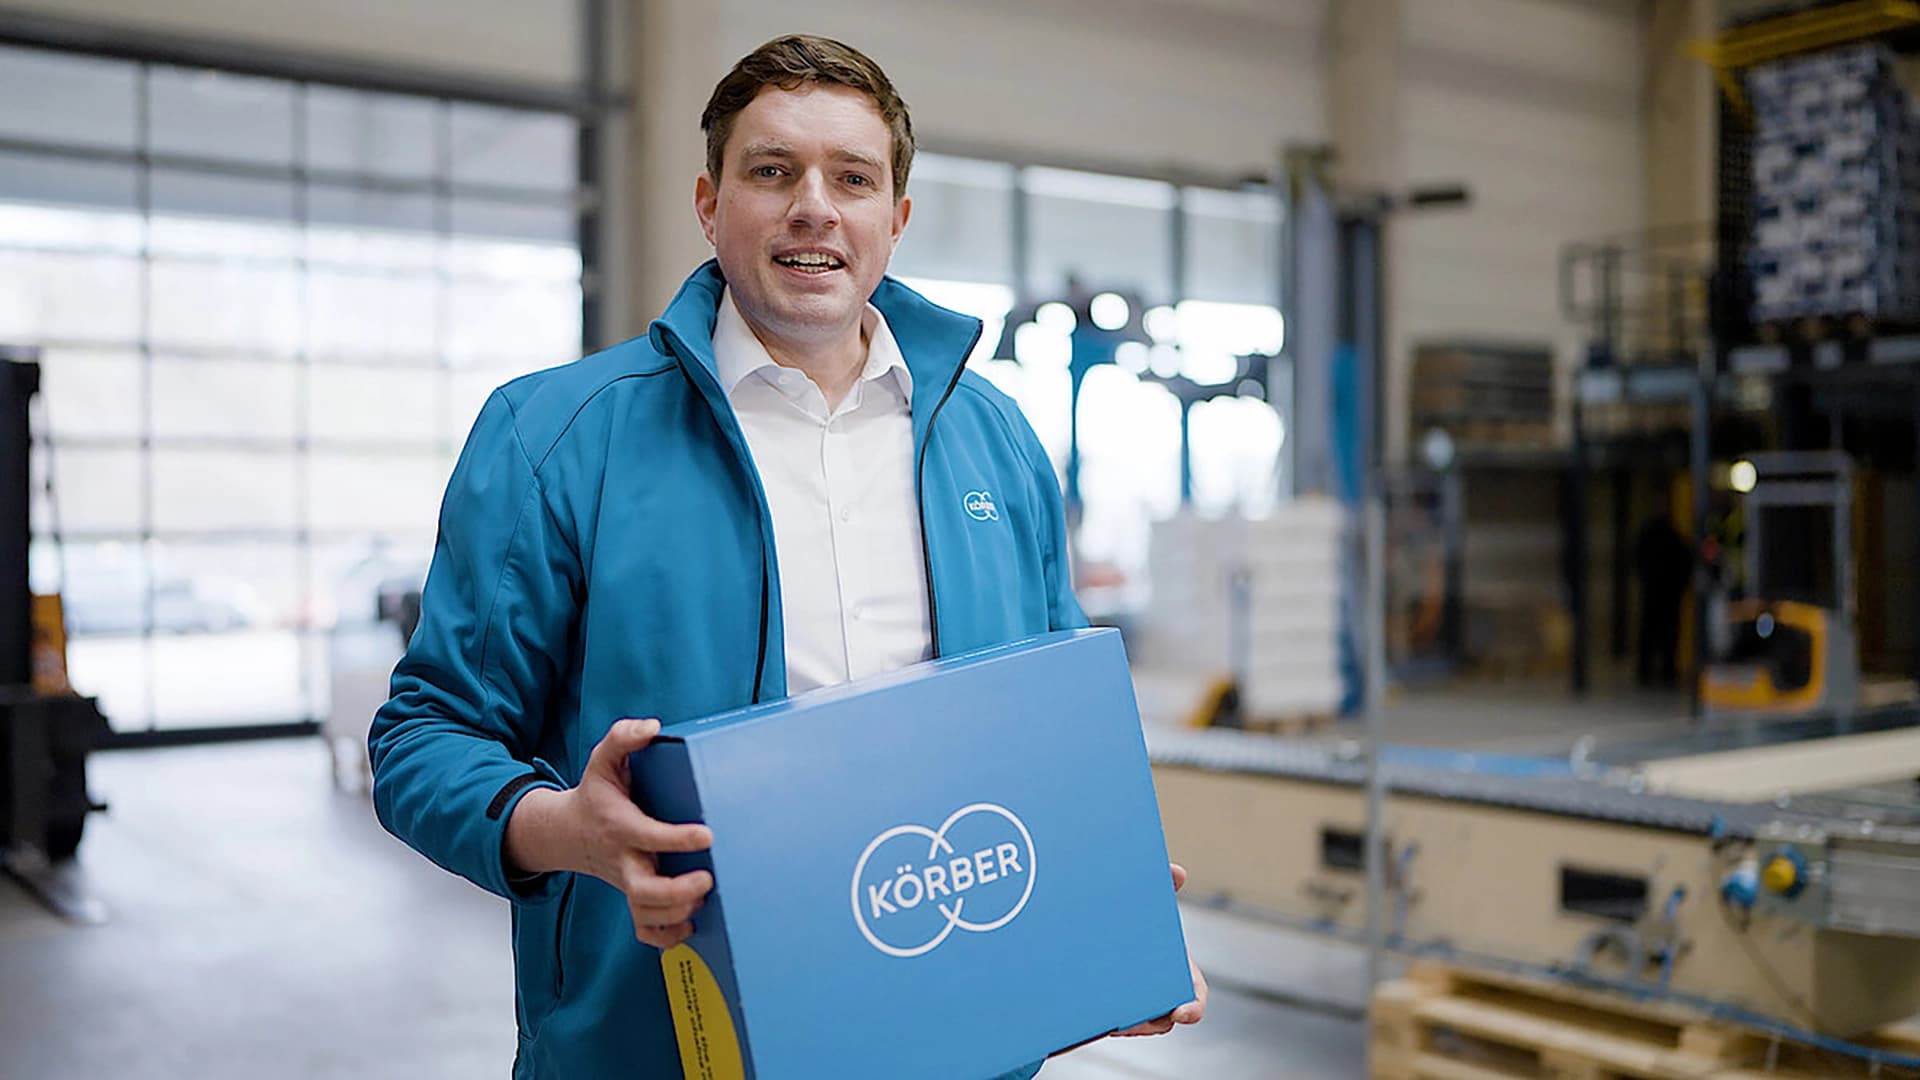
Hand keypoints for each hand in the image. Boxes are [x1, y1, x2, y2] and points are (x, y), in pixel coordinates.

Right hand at [504, 718, 713, 949]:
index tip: (707, 835)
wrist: (569, 832)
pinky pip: (644, 930)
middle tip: (707, 879)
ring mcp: (628, 883)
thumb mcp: (604, 759)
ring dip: (675, 915)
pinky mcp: (634, 898)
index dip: (677, 838)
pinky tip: (690, 924)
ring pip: (646, 914)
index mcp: (620, 826)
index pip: (648, 835)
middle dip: (676, 892)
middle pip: (644, 890)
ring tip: (702, 897)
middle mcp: (624, 860)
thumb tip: (651, 727)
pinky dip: (665, 937)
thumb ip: (624, 737)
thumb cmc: (596, 795)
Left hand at [1113, 862, 1207, 1036]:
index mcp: (1175, 971)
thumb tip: (1176, 872)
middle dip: (1149, 1022)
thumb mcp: (1150, 903)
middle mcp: (1156, 993)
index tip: (1183, 1012)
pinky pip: (1106, 1023)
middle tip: (1132, 1019)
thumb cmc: (1133, 920)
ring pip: (1131, 1025)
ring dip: (1122, 1024)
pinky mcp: (1106, 1009)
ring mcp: (1132, 1004)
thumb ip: (1163, 885)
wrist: (1098, 927)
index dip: (1192, 1008)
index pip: (1193, 997)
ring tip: (1107, 1014)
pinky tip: (1086, 1009)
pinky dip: (1100, 1019)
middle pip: (1160, 1020)